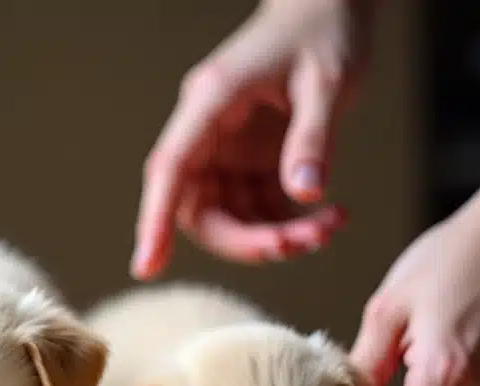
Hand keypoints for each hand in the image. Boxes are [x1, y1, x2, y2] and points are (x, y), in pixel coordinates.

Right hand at [132, 0, 374, 278]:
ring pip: (228, 216)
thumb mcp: (329, 81)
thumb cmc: (326, 29)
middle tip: (303, 244)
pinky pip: (257, 208)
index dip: (155, 219)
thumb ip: (314, 138)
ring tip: (329, 227)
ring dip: (273, 236)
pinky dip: (290, 223)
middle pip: (198, 206)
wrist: (332, 5)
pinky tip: (330, 217)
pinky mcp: (251, 159)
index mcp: (212, 102)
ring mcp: (228, 149)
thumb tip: (306, 194)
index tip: (147, 266)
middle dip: (245, 239)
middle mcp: (209, 130)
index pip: (171, 168)